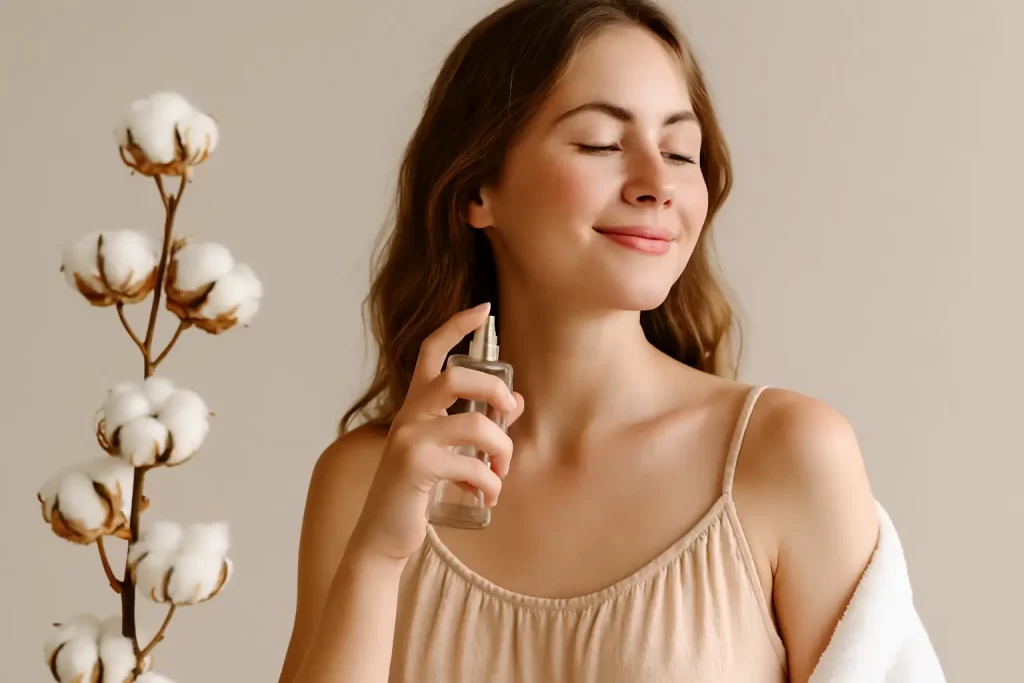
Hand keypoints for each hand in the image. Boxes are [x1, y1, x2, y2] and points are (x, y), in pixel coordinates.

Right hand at [347, 303, 524, 565]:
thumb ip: (478, 425)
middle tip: (509, 417)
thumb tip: (516, 402)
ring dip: (502, 450)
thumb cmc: (416, 492)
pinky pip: (473, 465)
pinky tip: (488, 496)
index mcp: (415, 406)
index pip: (430, 351)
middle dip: (496, 392)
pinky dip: (490, 482)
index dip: (456, 325)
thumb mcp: (449, 452)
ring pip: (475, 425)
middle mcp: (409, 415)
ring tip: (501, 472)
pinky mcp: (414, 466)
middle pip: (458, 377)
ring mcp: (409, 438)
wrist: (383, 536)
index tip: (483, 309)